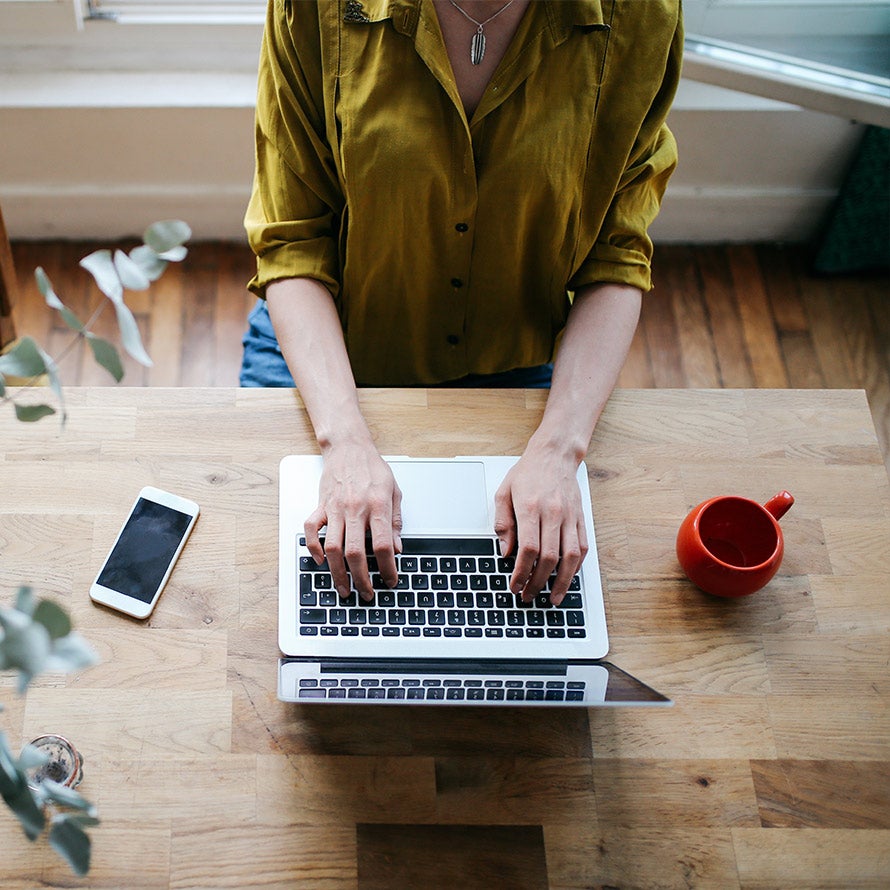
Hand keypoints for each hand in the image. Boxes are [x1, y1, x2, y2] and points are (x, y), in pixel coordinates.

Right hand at [303, 442, 402, 601]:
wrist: (349, 447)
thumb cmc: (372, 468)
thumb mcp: (394, 492)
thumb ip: (395, 522)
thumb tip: (398, 549)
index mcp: (377, 505)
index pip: (382, 545)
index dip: (387, 567)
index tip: (391, 580)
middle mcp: (355, 508)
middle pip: (355, 552)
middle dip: (361, 579)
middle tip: (366, 593)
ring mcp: (335, 508)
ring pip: (333, 547)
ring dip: (337, 573)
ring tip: (344, 588)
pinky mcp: (321, 506)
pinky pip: (311, 530)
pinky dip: (314, 548)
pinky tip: (321, 560)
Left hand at [493, 447, 587, 604]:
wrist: (554, 454)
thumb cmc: (527, 473)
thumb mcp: (504, 492)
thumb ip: (503, 523)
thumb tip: (505, 552)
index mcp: (530, 508)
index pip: (528, 549)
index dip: (521, 572)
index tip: (515, 585)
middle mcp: (553, 513)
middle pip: (549, 557)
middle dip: (538, 582)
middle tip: (528, 595)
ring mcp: (570, 516)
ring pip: (570, 557)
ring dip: (562, 582)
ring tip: (554, 597)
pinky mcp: (581, 518)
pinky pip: (583, 547)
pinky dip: (576, 567)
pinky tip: (567, 578)